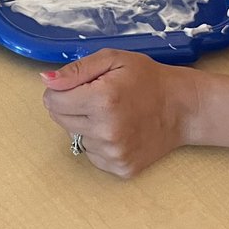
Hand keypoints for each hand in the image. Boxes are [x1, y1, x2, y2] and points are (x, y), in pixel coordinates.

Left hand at [41, 49, 197, 178]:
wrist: (183, 108)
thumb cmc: (148, 79)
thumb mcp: (113, 60)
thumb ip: (76, 70)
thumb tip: (45, 80)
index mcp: (102, 100)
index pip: (52, 101)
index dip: (61, 90)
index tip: (79, 85)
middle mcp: (106, 131)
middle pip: (60, 120)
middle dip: (71, 106)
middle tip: (97, 97)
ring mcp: (114, 153)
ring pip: (76, 137)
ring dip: (85, 124)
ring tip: (112, 113)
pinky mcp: (121, 168)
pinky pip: (92, 154)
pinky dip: (98, 142)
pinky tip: (118, 129)